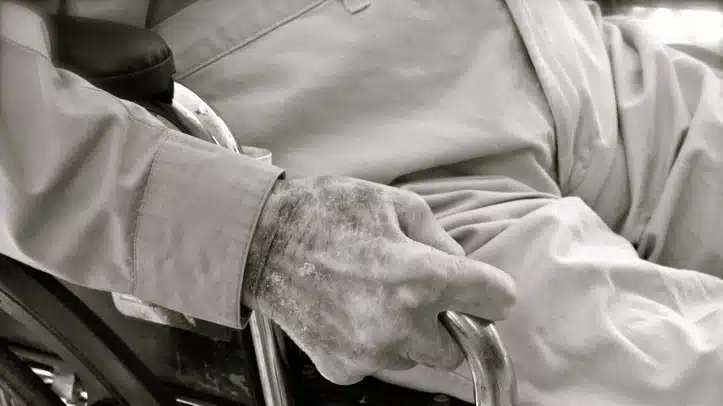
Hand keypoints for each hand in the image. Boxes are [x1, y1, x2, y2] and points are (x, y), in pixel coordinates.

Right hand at [243, 176, 515, 384]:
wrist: (261, 240)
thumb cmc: (328, 213)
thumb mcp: (397, 203)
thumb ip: (442, 240)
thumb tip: (463, 269)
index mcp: (423, 277)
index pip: (497, 300)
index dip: (492, 290)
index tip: (482, 289)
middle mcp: (401, 323)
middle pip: (456, 347)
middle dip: (444, 322)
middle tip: (415, 292)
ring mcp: (370, 351)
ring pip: (415, 358)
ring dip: (407, 335)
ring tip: (372, 296)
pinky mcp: (343, 367)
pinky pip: (377, 362)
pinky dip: (371, 343)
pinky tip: (348, 311)